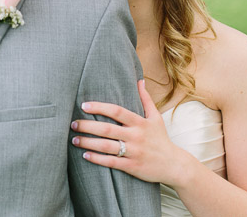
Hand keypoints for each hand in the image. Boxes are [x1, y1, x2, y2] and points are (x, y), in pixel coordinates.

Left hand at [70, 80, 189, 183]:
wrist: (174, 165)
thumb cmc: (161, 139)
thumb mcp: (156, 117)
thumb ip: (146, 99)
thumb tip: (139, 80)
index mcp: (140, 122)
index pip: (117, 111)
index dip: (99, 107)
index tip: (84, 106)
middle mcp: (136, 136)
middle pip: (107, 129)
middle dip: (88, 126)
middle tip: (72, 124)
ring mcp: (134, 152)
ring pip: (107, 146)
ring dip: (88, 143)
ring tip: (74, 140)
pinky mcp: (132, 166)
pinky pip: (111, 162)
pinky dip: (97, 159)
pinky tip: (85, 156)